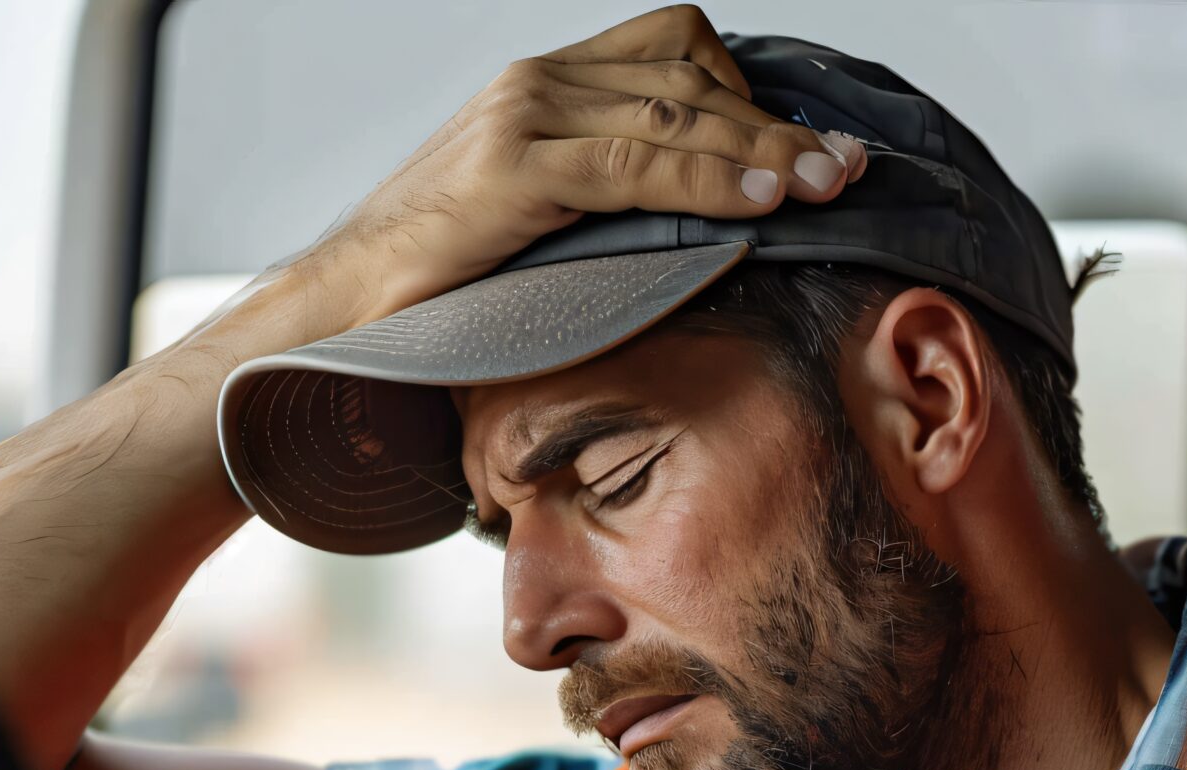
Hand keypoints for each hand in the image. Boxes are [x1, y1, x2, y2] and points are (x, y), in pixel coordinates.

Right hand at [301, 5, 867, 328]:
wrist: (339, 300)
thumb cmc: (436, 271)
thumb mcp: (534, 212)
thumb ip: (600, 190)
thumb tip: (688, 214)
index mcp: (545, 84)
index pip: (673, 51)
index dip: (749, 93)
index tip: (810, 142)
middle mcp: (537, 82)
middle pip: (688, 78)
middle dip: (777, 125)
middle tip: (847, 163)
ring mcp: (523, 119)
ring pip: (674, 116)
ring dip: (764, 152)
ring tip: (829, 181)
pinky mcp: (513, 172)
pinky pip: (635, 167)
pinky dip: (708, 181)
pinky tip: (762, 201)